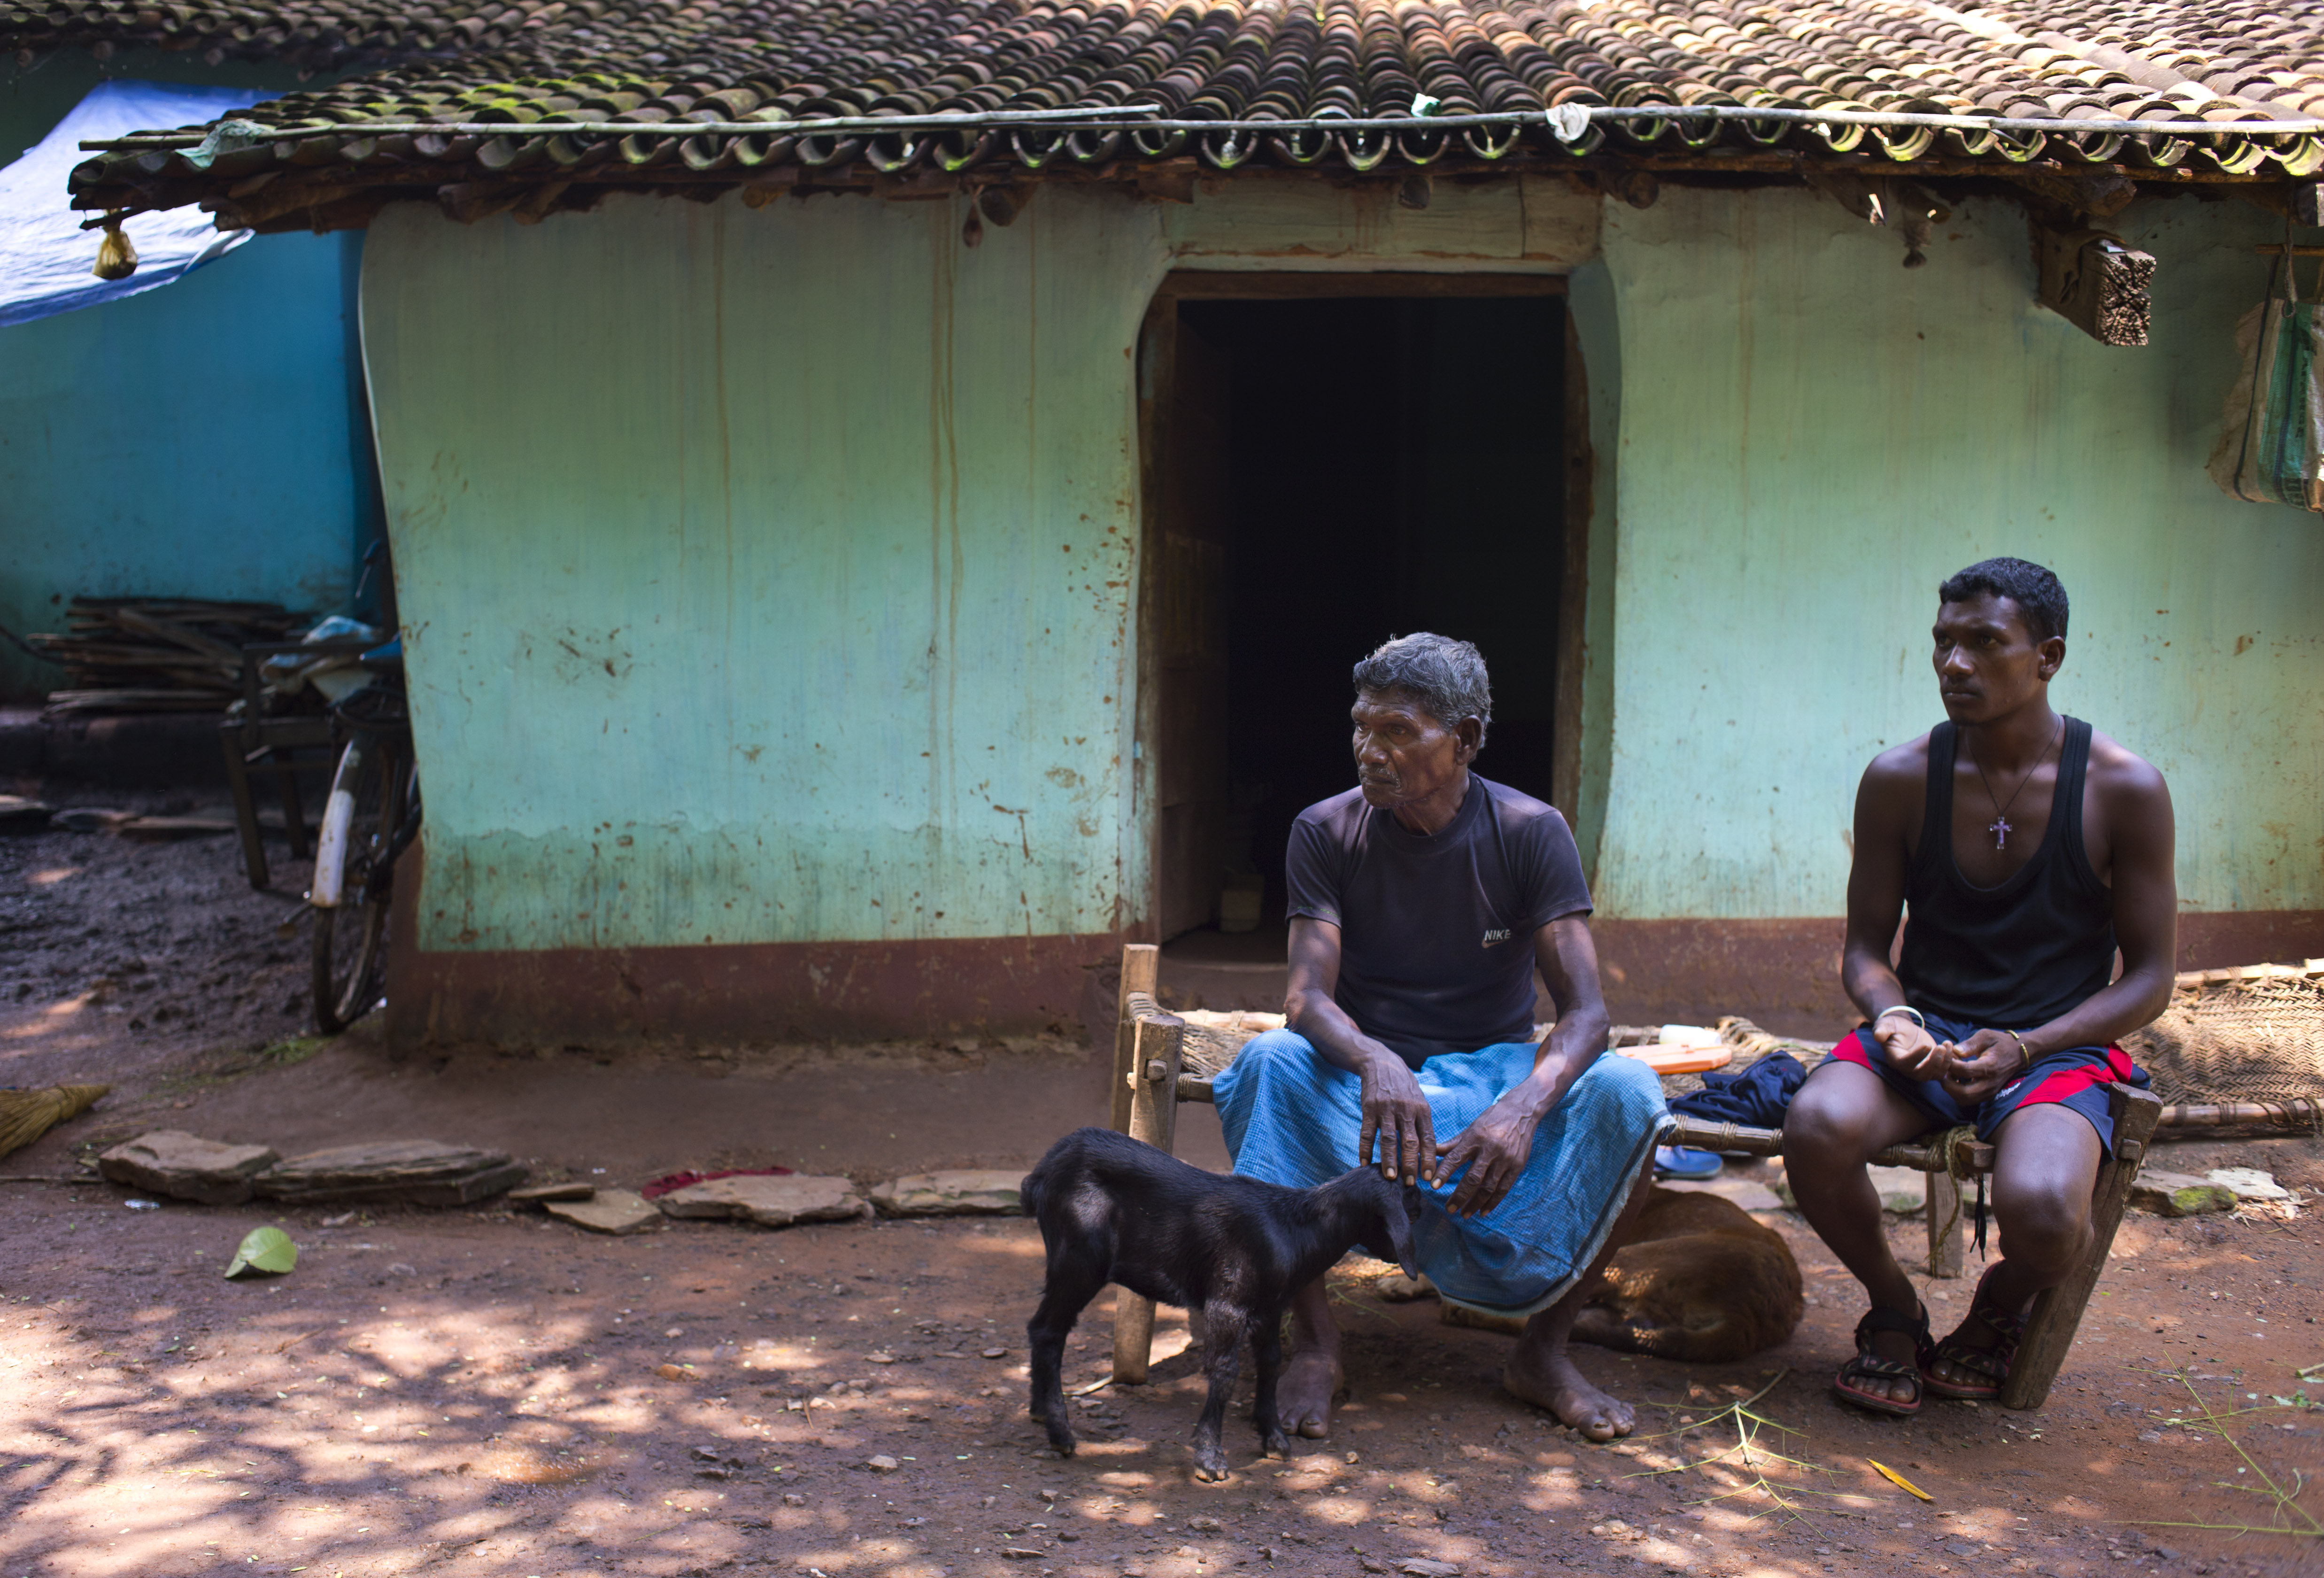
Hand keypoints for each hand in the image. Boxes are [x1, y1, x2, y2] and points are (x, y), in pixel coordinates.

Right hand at [1356, 1053, 1436, 1184]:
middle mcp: (1406, 1109)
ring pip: (1388, 1139)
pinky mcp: (1369, 1107)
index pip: (1428, 1139)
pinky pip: (1367, 1132)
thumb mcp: (1419, 1100)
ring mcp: (1386, 1108)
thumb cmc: (1404, 1086)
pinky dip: (1365, 1148)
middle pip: (1409, 1142)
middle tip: (1410, 1183)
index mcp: (1422, 1109)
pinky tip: (1364, 1162)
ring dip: (1389, 1160)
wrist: (1381, 1062)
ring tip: (1390, 1177)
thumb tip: (1430, 1152)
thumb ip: (1423, 1123)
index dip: (1429, 1159)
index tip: (1429, 1178)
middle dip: (1410, 1164)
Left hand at [1432, 1097, 1540, 1218]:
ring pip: (1488, 1187)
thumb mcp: (1470, 1129)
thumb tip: (1431, 1152)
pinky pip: (1504, 1189)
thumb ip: (1452, 1144)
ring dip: (1475, 1203)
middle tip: (1449, 1209)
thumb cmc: (1491, 1120)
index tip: (1433, 1186)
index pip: (1456, 1158)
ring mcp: (1505, 1160)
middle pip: (1473, 1178)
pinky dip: (1493, 1202)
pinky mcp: (1517, 1166)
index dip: (1444, 1173)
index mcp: (1475, 1138)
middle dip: (1460, 1196)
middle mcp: (1490, 1150)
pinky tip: (1483, 1211)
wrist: (1521, 1112)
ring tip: (1464, 1214)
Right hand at [1873, 1015, 1950, 1081]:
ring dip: (1945, 1062)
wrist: (1903, 1030)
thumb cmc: (1893, 1027)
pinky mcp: (1933, 1066)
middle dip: (1934, 1063)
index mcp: (1896, 1059)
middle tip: (1941, 1046)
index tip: (1927, 1045)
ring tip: (1947, 1044)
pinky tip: (1951, 1048)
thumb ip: (1882, 1030)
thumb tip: (1878, 1036)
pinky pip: (1944, 1070)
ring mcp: (1922, 1069)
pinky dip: (1950, 1062)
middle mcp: (1909, 1069)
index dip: (1917, 1057)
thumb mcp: (1885, 1025)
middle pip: (1922, 1075)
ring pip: (1936, 1075)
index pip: (1906, 1063)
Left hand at [1944, 1028, 2028, 1102]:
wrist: (2018, 1053)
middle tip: (1943, 1071)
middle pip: (1963, 1093)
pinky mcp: (1988, 1095)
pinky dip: (1958, 1093)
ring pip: (1965, 1099)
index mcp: (1990, 1067)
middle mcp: (1990, 1083)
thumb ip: (1970, 1044)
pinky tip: (1955, 1080)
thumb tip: (1955, 1051)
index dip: (1950, 1064)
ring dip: (1952, 1090)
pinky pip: (1969, 1100)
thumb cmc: (1999, 1042)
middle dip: (1948, 1084)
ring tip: (1948, 1075)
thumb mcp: (1986, 1036)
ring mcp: (1990, 1091)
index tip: (1947, 1056)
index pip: (1964, 1071)